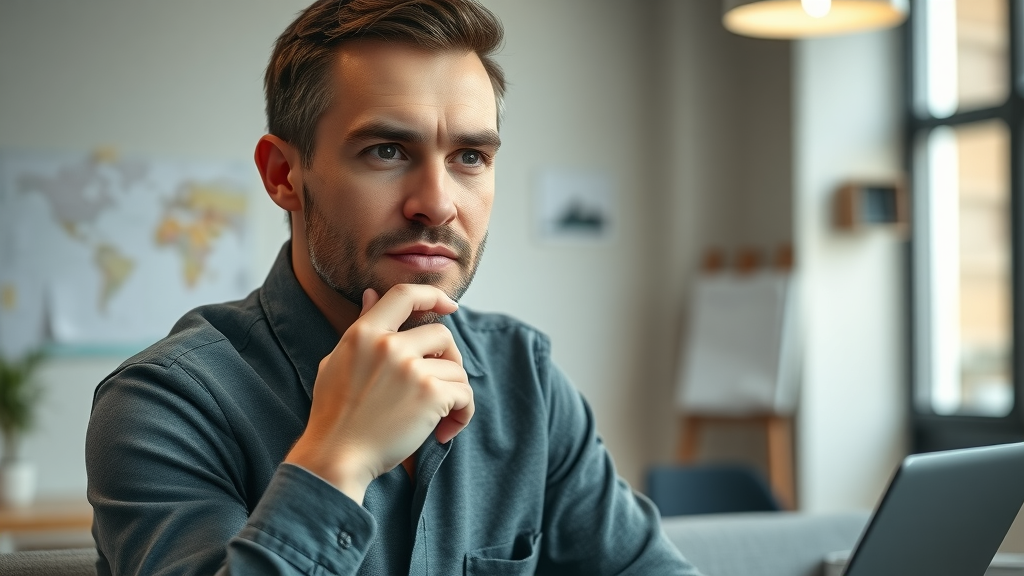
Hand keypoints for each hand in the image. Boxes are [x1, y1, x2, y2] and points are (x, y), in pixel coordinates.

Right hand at [284, 284, 473, 503]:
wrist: (336, 457)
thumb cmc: (334, 415)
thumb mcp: (338, 361)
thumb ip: (360, 326)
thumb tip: (370, 294)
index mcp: (364, 333)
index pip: (405, 295)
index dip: (433, 295)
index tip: (450, 305)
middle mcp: (389, 346)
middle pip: (442, 334)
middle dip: (448, 360)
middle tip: (439, 386)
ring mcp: (411, 369)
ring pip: (457, 369)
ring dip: (454, 394)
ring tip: (438, 417)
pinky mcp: (431, 395)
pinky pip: (465, 395)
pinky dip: (462, 415)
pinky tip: (444, 430)